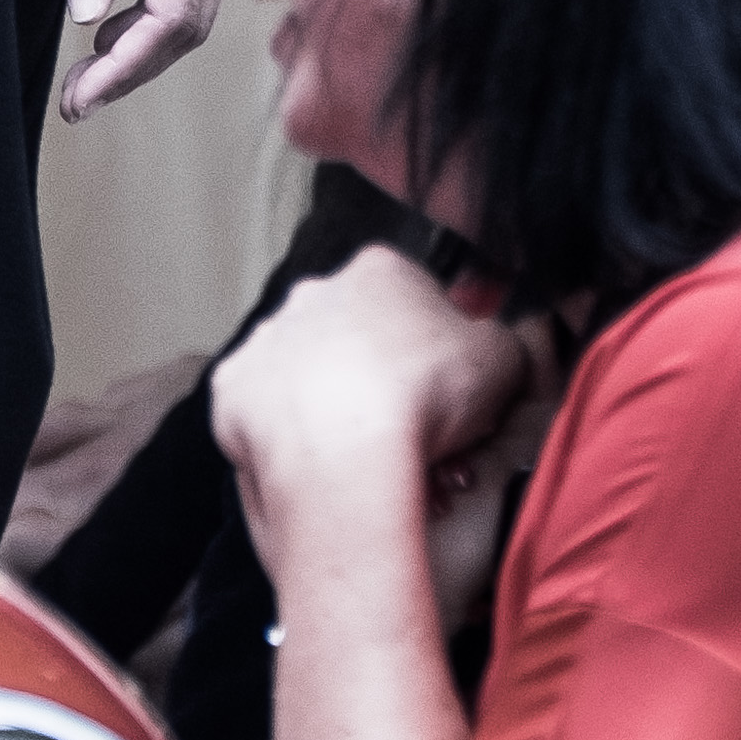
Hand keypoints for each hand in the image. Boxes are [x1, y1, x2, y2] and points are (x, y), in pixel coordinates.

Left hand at [56, 0, 232, 118]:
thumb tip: (87, 10)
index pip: (173, 14)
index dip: (127, 65)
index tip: (82, 94)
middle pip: (192, 23)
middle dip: (134, 67)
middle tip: (77, 95)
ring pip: (198, 4)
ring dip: (146, 43)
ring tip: (90, 65)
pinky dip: (161, 8)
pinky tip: (119, 17)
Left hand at [213, 243, 548, 567]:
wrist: (345, 451)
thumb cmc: (428, 396)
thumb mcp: (506, 361)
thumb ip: (509, 344)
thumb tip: (508, 350)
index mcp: (380, 271)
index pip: (414, 301)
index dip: (436, 353)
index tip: (447, 397)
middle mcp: (314, 292)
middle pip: (355, 337)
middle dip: (380, 381)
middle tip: (409, 437)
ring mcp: (267, 338)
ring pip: (306, 376)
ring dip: (332, 410)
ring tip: (364, 463)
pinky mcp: (231, 389)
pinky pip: (264, 414)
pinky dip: (288, 438)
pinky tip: (317, 467)